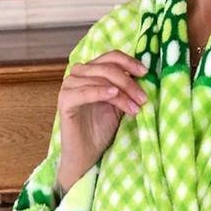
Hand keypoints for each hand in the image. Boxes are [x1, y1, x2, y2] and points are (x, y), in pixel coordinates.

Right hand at [56, 50, 147, 191]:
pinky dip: (100, 91)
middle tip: (143, 98)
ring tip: (135, 107)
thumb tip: (145, 73)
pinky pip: (83, 92)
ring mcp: (69, 87)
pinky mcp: (65, 102)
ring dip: (121, 92)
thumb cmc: (101, 129)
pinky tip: (114, 95)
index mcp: (91, 71)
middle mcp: (78, 75)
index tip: (146, 73)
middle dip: (129, 82)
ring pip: (99, 80)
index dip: (129, 62)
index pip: (111, 56)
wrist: (86, 154)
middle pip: (107, 67)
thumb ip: (126, 87)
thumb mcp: (119, 104)